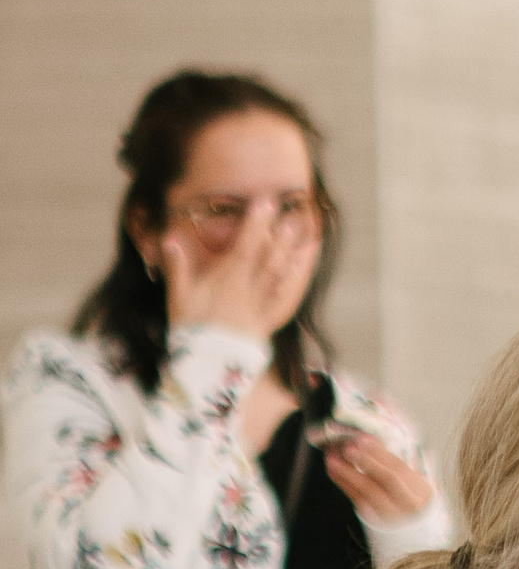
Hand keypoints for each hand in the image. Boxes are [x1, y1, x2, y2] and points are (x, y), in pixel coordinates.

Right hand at [159, 206, 316, 340]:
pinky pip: (282, 297)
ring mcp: (260, 306)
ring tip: (297, 231)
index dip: (256, 223)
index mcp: (226, 281)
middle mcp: (247, 290)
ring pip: (278, 274)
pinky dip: (291, 280)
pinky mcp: (266, 321)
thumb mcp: (178, 297)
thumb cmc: (191, 331)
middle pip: (266, 256)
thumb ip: (177, 267)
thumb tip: (170, 238)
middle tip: (288, 210)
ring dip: (288, 251)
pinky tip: (298, 266)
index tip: (265, 202)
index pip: (245, 245)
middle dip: (277, 232)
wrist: (209, 367)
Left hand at [322, 430, 436, 524]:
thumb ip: (395, 461)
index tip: (365, 439)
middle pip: (387, 479)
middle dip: (367, 461)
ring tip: (332, 457)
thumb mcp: (413, 480)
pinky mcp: (373, 518)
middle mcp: (407, 502)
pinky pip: (356, 498)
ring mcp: (390, 512)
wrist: (412, 527)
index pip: (400, 468)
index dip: (381, 453)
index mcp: (420, 489)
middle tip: (349, 447)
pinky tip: (333, 470)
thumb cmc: (410, 496)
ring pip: (368, 490)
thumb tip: (371, 436)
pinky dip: (343, 482)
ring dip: (348, 471)